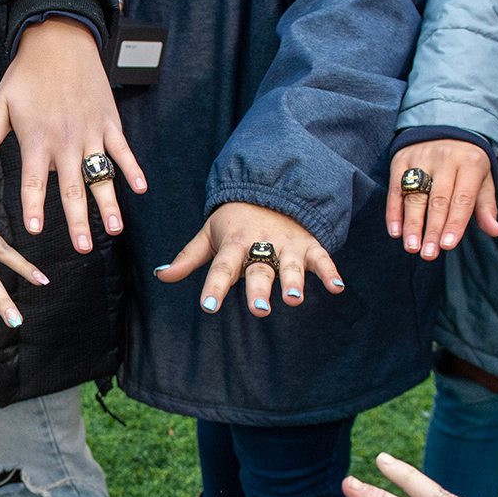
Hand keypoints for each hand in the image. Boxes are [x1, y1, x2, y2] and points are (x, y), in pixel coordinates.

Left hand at [0, 18, 144, 251]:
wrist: (60, 40)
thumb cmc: (27, 73)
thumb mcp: (1, 103)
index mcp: (36, 140)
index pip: (33, 182)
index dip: (34, 207)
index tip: (35, 231)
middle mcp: (64, 140)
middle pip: (71, 188)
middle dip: (77, 220)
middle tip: (83, 247)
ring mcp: (90, 132)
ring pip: (100, 175)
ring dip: (109, 203)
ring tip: (114, 229)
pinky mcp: (108, 122)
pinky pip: (122, 150)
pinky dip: (132, 169)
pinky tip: (139, 189)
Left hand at [155, 201, 342, 316]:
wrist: (270, 187)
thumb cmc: (234, 220)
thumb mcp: (208, 234)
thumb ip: (188, 258)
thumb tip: (160, 275)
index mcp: (234, 242)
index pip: (222, 267)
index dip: (215, 286)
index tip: (208, 306)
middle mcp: (261, 243)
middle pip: (259, 268)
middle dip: (259, 288)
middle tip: (259, 309)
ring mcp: (287, 243)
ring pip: (290, 264)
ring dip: (293, 282)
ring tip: (294, 300)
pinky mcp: (308, 243)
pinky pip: (321, 257)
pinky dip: (330, 271)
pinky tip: (337, 287)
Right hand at [387, 140, 497, 259]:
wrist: (445, 124)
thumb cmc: (467, 161)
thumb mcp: (483, 178)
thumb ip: (486, 205)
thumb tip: (495, 231)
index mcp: (470, 163)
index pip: (462, 199)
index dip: (455, 223)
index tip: (447, 245)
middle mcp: (445, 159)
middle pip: (438, 200)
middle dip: (432, 229)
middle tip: (429, 254)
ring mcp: (421, 158)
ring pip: (415, 195)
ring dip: (412, 224)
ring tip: (412, 247)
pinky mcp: (401, 159)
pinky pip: (396, 189)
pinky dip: (394, 211)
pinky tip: (395, 231)